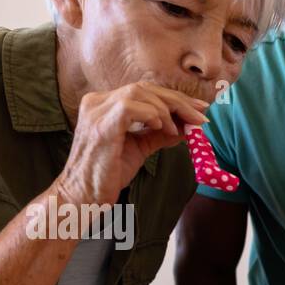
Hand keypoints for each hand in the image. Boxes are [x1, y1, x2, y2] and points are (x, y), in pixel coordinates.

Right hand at [55, 82, 208, 207]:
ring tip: (178, 129)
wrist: (83, 196)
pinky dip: (152, 115)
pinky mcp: (101, 125)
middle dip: (178, 101)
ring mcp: (97, 111)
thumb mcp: (139, 148)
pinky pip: (131, 107)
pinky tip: (160, 127)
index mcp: (104, 104)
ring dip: (168, 110)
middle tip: (201, 117)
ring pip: (140, 93)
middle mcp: (98, 101)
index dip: (174, 98)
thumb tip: (186, 126)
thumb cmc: (107, 174)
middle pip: (145, 88)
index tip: (199, 110)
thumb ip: (159, 134)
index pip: (144, 91)